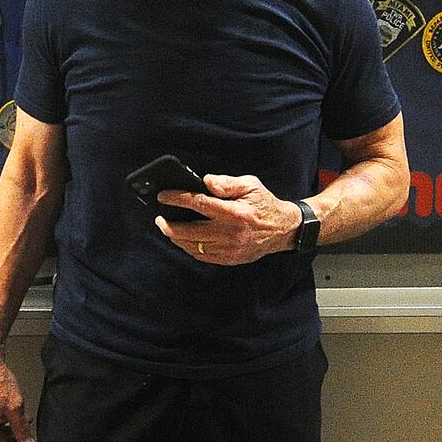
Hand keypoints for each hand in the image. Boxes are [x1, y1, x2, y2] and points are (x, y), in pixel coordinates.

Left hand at [155, 173, 301, 265]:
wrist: (283, 230)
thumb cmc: (264, 203)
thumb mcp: (250, 185)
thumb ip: (226, 183)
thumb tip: (204, 182)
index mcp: (235, 213)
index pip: (199, 205)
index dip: (177, 199)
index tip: (162, 196)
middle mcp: (231, 233)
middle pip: (189, 231)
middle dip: (169, 224)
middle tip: (159, 217)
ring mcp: (230, 249)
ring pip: (193, 247)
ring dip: (176, 238)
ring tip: (167, 227)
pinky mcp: (230, 259)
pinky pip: (203, 256)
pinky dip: (189, 248)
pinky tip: (183, 239)